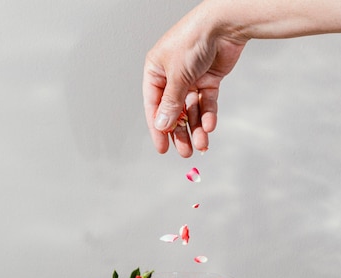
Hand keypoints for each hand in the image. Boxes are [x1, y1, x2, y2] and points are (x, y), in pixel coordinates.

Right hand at [143, 5, 246, 156]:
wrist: (225, 24)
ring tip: (201, 145)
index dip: (158, 128)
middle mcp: (172, 76)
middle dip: (180, 133)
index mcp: (156, 71)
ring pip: (192, 110)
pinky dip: (208, 115)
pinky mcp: (209, 79)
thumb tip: (162, 125)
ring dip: (196, 129)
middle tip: (185, 152)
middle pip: (174, 112)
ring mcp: (191, 78)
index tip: (162, 148)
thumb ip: (171, 103)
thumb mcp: (177, 75)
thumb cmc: (194, 39)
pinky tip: (209, 126)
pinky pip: (207, 103)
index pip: (154, 106)